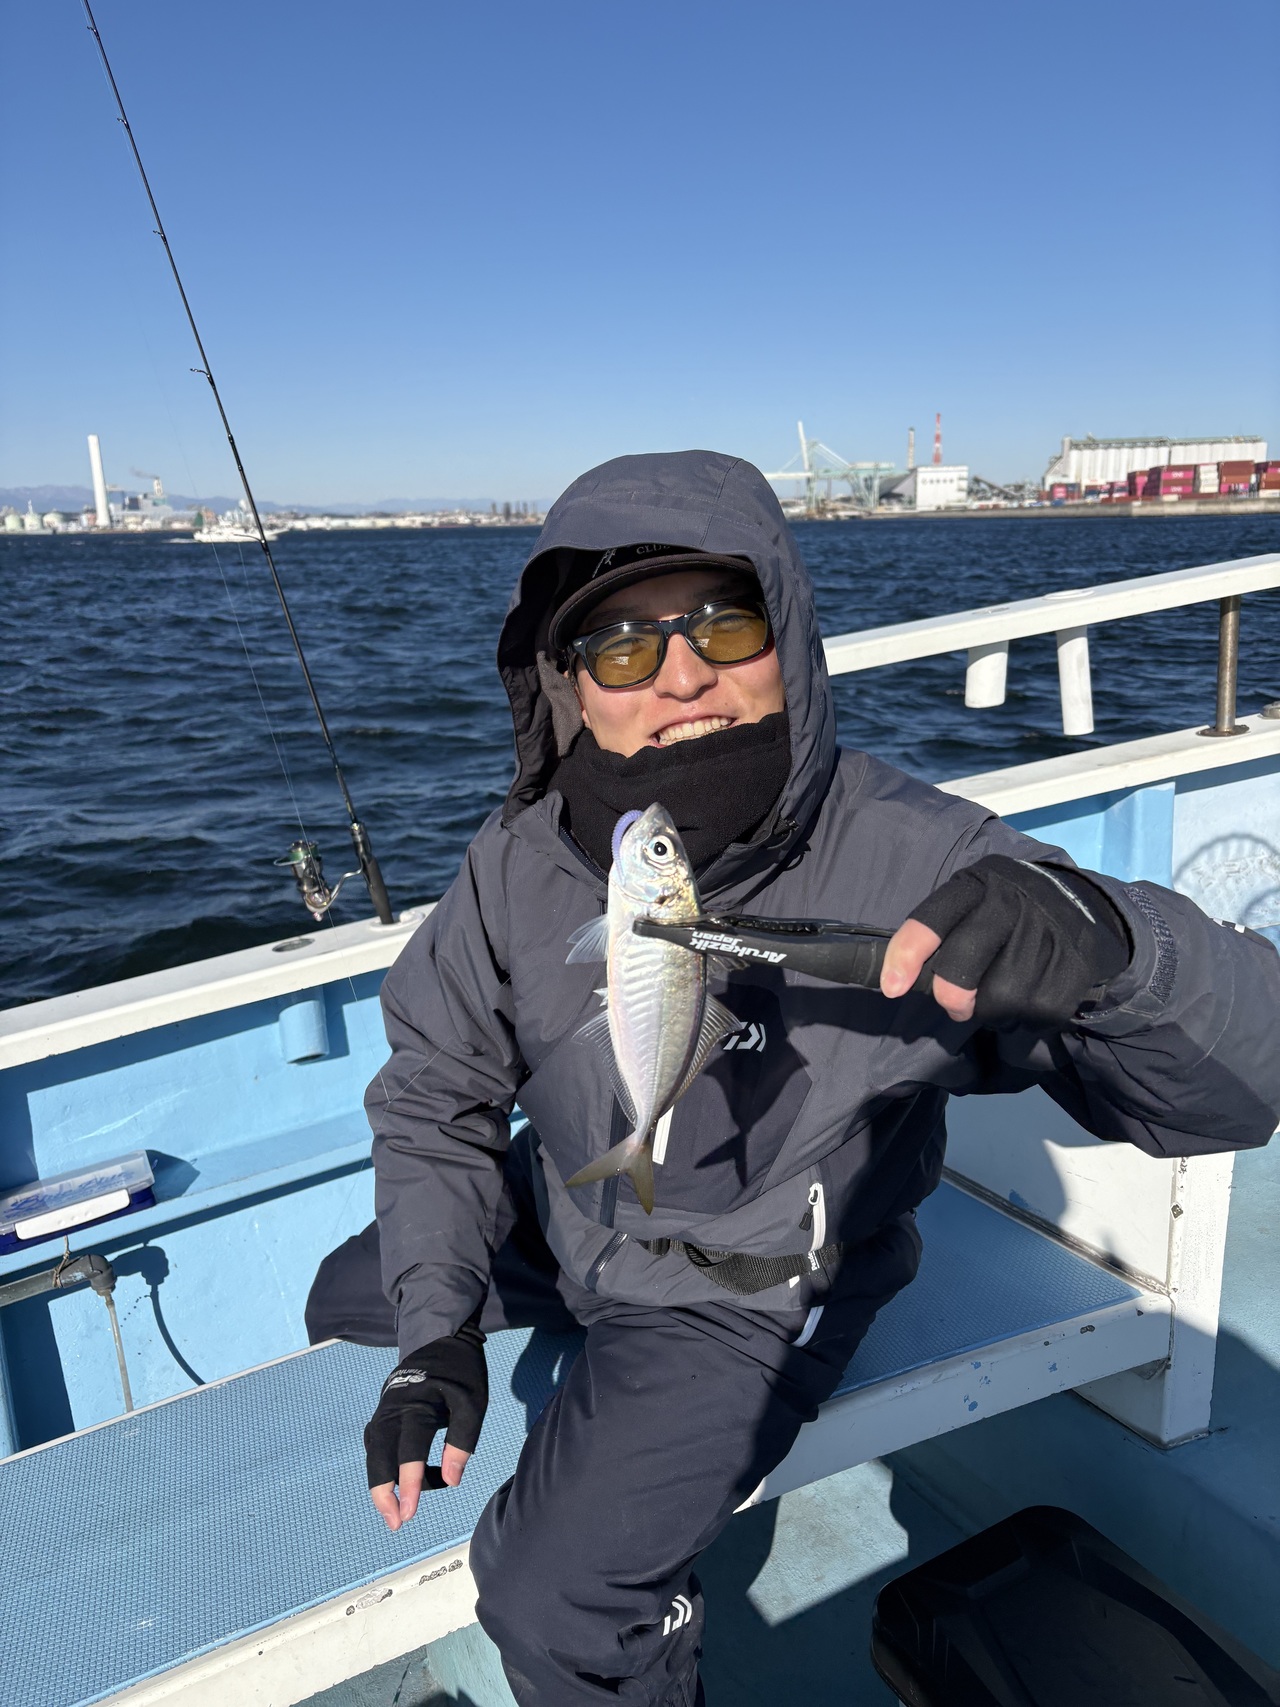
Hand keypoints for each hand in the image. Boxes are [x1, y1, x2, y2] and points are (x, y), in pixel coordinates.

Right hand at [365, 1325, 487, 1530]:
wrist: (441, 1335)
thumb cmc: (461, 1371)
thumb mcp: (473, 1402)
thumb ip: (462, 1441)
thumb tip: (451, 1481)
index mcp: (417, 1405)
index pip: (409, 1451)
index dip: (410, 1483)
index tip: (409, 1513)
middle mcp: (393, 1409)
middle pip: (379, 1456)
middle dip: (384, 1493)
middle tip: (397, 1522)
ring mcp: (384, 1410)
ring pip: (373, 1452)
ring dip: (380, 1483)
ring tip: (394, 1511)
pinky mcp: (384, 1411)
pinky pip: (375, 1444)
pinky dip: (380, 1465)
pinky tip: (394, 1482)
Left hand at [880, 855, 1129, 1028]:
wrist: (1084, 909)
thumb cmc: (1007, 913)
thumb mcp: (973, 902)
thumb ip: (940, 934)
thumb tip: (898, 981)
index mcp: (977, 885)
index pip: (932, 919)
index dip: (906, 954)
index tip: (892, 988)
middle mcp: (1010, 904)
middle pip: (962, 964)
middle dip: (951, 994)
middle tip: (955, 1005)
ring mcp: (1044, 935)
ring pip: (996, 997)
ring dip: (990, 1007)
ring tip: (1003, 988)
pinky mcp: (1072, 969)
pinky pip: (1028, 1012)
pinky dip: (1020, 1015)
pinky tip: (1030, 993)